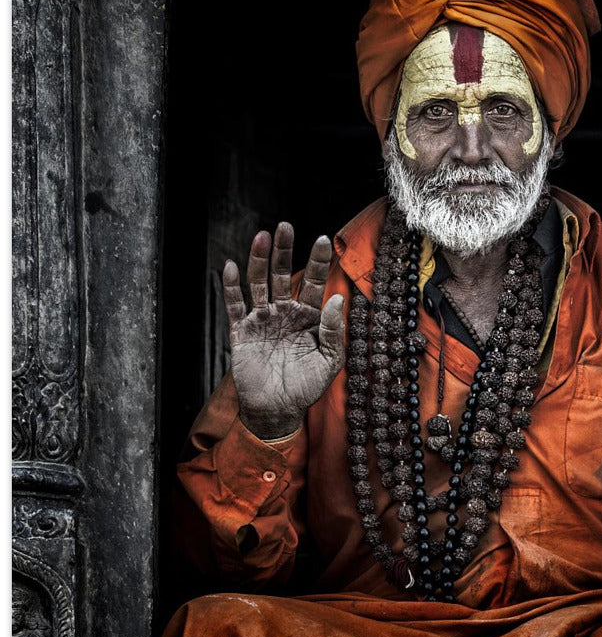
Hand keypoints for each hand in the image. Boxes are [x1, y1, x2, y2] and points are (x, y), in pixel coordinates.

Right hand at [223, 222, 344, 438]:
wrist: (277, 410)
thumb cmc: (306, 387)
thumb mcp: (329, 360)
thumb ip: (332, 330)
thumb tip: (335, 298)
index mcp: (309, 317)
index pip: (314, 283)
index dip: (317, 262)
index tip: (322, 239)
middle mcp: (285, 313)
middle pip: (283, 275)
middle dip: (284, 251)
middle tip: (285, 226)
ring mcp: (262, 320)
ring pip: (259, 284)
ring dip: (260, 260)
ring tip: (263, 236)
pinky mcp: (242, 332)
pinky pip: (235, 305)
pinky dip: (231, 287)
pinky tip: (231, 267)